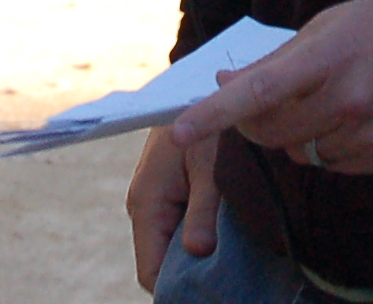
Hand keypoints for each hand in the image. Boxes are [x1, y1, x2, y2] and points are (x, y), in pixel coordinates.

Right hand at [125, 126, 218, 292]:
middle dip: (188, 275)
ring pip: (169, 248)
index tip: (210, 293)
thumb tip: (197, 252)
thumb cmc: (205, 124)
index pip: (150, 272)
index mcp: (146, 203)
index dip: (176, 289)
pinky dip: (196, 239)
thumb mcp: (210, 166)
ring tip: (228, 263)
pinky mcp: (167, 194)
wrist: (199, 90)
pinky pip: (176, 229)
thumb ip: (203, 210)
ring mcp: (154, 201)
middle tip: (226, 282)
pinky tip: (222, 240)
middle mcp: (144, 206)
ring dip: (194, 258)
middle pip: (160, 263)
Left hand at [168, 0, 372, 176]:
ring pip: (304, 155)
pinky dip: (332, 149)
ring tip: (327, 102)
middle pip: (273, 134)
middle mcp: (348, 102)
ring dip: (299, 136)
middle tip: (263, 104)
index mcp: (328, 57)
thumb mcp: (329, 25)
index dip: (215, 114)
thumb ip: (277, 61)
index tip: (180, 130)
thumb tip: (228, 84)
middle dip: (257, 124)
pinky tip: (356, 118)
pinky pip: (339, 167)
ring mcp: (371, 135)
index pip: (258, 92)